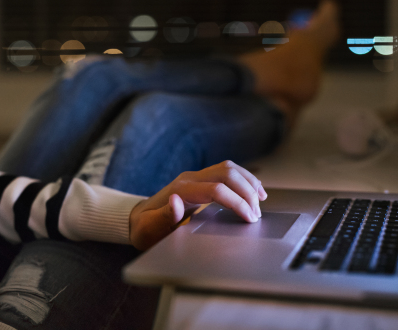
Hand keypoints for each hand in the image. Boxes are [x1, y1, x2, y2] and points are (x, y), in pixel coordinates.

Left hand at [129, 160, 266, 249]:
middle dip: (247, 191)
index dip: (237, 202)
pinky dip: (243, 178)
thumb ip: (164, 216)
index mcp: (181, 190)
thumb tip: (176, 201)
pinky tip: (253, 189)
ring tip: (261, 199)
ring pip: (228, 168)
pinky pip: (226, 172)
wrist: (136, 220)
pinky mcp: (200, 180)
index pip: (217, 189)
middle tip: (256, 213)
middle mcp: (189, 179)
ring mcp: (195, 177)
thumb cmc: (145, 229)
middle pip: (226, 173)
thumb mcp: (150, 229)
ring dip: (248, 181)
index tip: (250, 218)